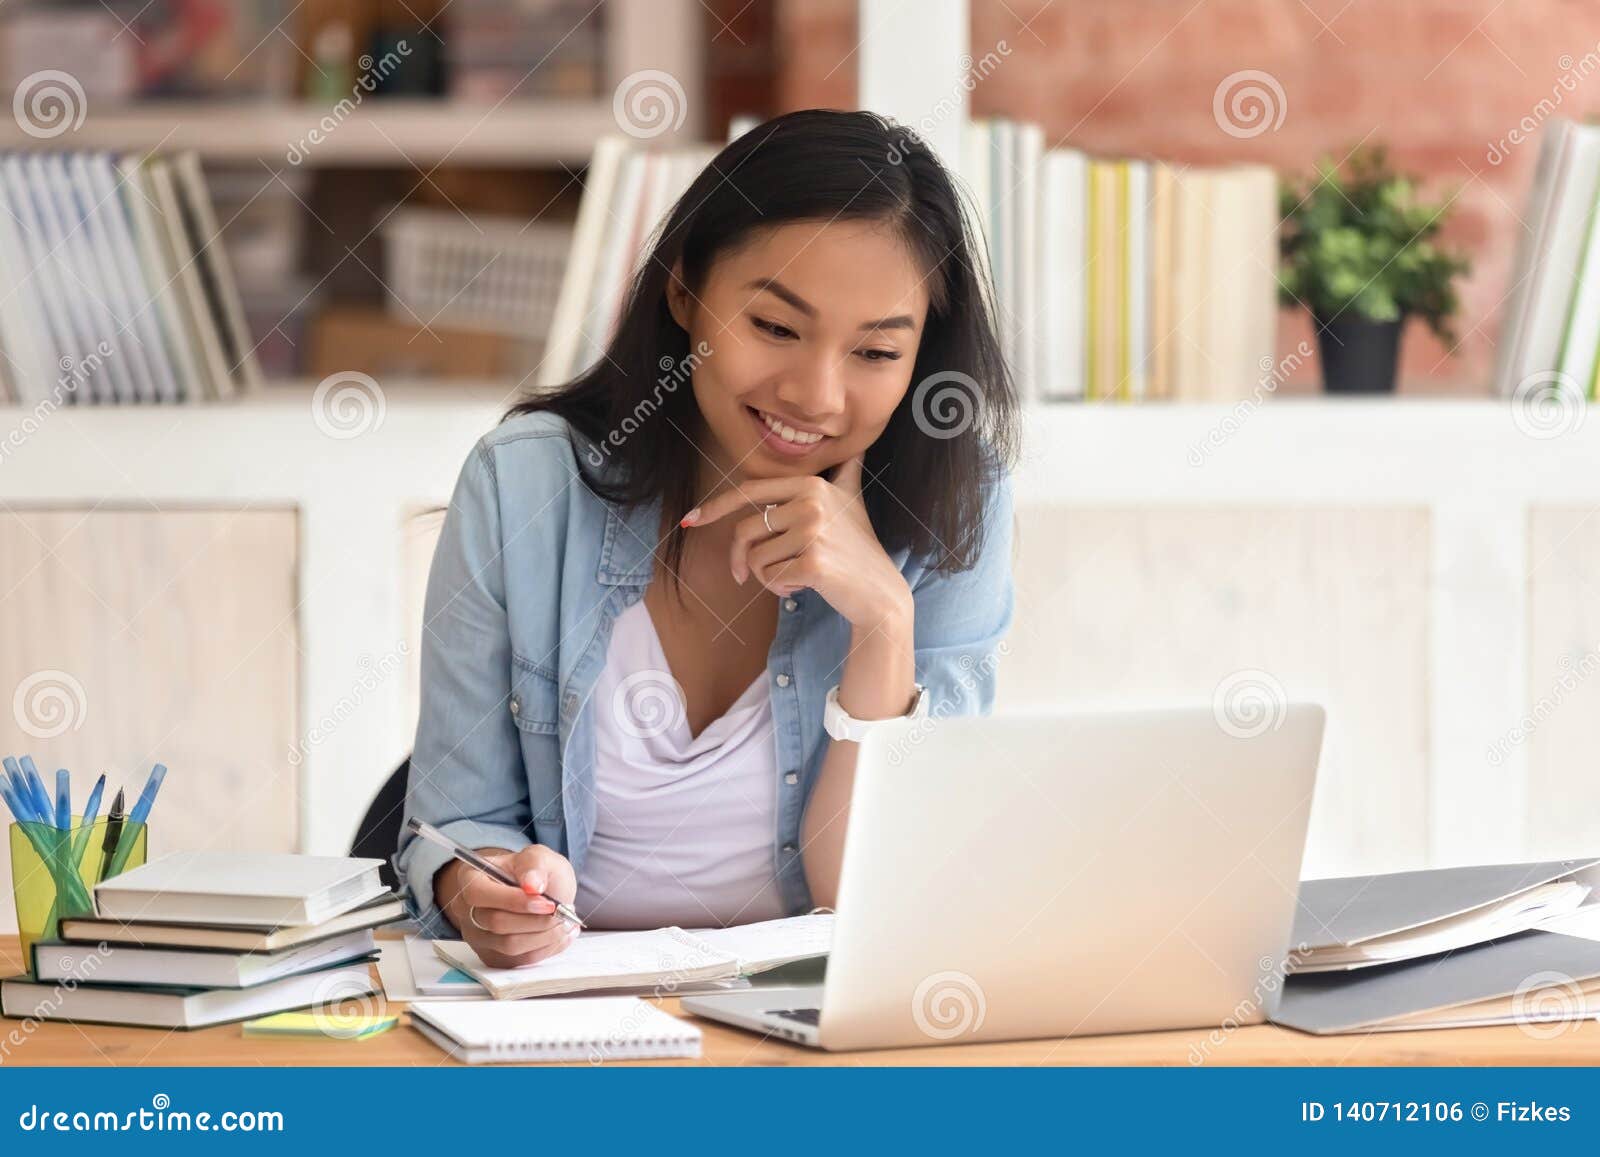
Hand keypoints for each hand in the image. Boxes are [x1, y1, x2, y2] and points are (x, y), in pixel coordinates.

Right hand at [435, 844, 578, 967]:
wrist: (539, 892)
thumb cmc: (534, 872)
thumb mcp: (538, 857)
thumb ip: (534, 864)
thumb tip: (532, 884)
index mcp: (470, 878)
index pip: (479, 894)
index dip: (513, 900)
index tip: (547, 902)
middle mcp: (467, 910)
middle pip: (496, 923)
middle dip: (536, 920)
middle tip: (562, 912)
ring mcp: (479, 937)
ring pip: (509, 946)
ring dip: (544, 936)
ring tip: (565, 921)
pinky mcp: (494, 957)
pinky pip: (520, 960)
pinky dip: (546, 948)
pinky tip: (560, 934)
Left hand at [680, 454, 911, 629]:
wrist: (881, 591)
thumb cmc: (859, 547)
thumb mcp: (852, 501)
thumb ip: (846, 471)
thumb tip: (858, 445)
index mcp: (811, 484)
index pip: (749, 491)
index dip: (715, 506)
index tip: (691, 520)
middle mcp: (812, 502)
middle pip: (745, 530)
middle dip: (740, 559)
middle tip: (744, 576)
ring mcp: (814, 532)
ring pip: (755, 558)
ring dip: (766, 577)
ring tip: (794, 576)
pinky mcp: (813, 563)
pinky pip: (769, 578)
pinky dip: (779, 589)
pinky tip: (804, 586)